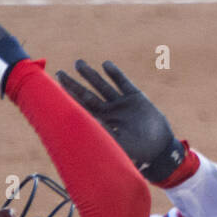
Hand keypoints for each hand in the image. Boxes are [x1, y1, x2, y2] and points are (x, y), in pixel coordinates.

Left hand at [57, 59, 184, 182]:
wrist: (160, 148)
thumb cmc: (138, 152)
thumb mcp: (118, 144)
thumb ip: (104, 132)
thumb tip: (87, 121)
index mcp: (100, 123)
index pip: (80, 108)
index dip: (68, 98)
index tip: (55, 89)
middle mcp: (108, 111)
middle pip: (87, 94)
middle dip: (73, 84)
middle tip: (60, 73)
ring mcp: (121, 103)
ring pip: (102, 86)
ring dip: (90, 75)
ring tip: (78, 63)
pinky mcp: (136, 97)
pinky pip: (123, 83)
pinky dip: (115, 74)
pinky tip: (106, 65)